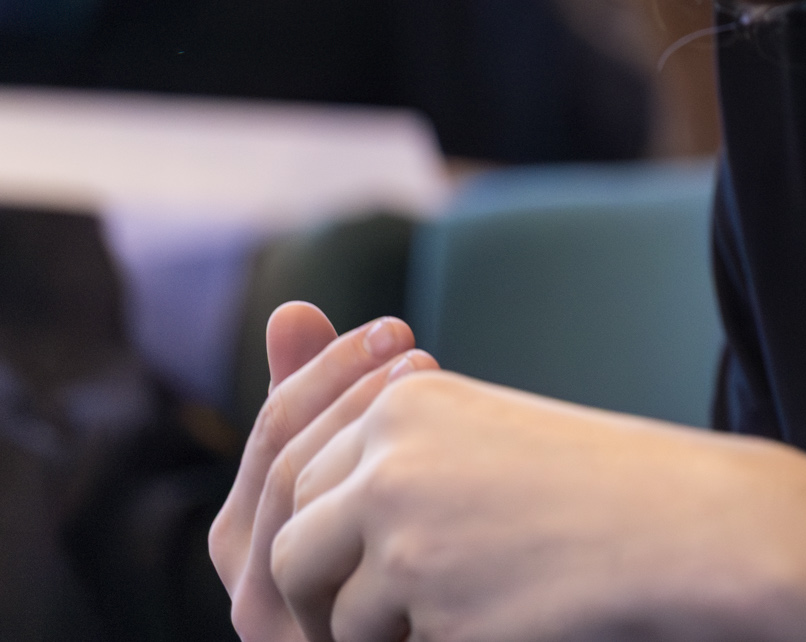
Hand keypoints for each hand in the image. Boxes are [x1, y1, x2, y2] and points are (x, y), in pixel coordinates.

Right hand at [210, 305, 438, 641]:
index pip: (275, 433)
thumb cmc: (421, 554)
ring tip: (426, 376)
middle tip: (410, 339)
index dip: (328, 371)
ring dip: (362, 428)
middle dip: (345, 391)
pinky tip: (441, 458)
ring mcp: (284, 624)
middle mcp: (252, 586)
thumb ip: (325, 407)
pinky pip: (340, 562)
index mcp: (250, 538)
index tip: (393, 326)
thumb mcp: (368, 475)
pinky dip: (382, 500)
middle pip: (283, 463)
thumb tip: (290, 310)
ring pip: (305, 504)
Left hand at [268, 369, 805, 641]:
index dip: (332, 527)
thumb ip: (382, 438)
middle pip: (289, 544)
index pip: (297, 473)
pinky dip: (436, 640)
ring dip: (378, 623)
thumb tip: (290, 409)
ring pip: (329, 610)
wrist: (685, 524)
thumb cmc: (590, 480)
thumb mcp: (477, 432)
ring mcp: (406, 536)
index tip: (392, 544)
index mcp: (404, 402)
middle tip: (409, 591)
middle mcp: (389, 460)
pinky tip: (500, 614)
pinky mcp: (433, 605)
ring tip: (466, 597)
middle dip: (330, 583)